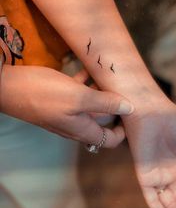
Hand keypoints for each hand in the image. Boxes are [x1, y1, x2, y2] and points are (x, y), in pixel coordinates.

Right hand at [0, 65, 132, 146]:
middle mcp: (76, 123)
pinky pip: (78, 92)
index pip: (110, 140)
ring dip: (101, 92)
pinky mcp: (58, 99)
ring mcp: (66, 111)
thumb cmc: (43, 94)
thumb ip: (105, 103)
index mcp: (82, 128)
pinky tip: (89, 68)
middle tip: (124, 90)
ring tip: (111, 76)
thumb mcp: (78, 97)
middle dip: (115, 107)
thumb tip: (130, 108)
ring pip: (91, 105)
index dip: (123, 130)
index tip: (131, 113)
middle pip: (102, 121)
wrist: (7, 87)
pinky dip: (86, 83)